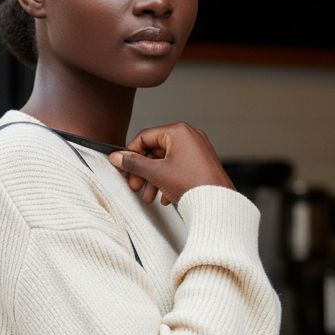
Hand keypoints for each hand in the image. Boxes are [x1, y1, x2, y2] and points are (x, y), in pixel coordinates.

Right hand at [108, 122, 235, 206]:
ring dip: (154, 180)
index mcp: (178, 131)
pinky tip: (165, 197)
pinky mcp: (201, 163)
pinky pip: (179, 168)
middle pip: (155, 151)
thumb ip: (134, 163)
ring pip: (166, 162)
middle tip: (135, 185)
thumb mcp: (156, 173)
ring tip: (149, 196)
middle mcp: (189, 136)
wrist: (217, 203)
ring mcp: (197, 150)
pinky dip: (168, 181)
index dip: (131, 153)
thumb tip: (118, 157)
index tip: (123, 166)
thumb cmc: (194, 184)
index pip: (145, 137)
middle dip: (143, 172)